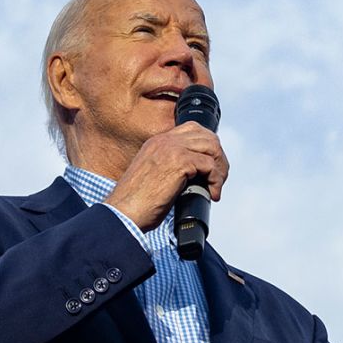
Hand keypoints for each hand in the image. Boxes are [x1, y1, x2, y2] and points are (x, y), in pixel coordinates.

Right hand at [105, 122, 227, 230]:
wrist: (123, 212)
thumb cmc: (136, 202)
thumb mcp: (153, 175)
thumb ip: (170, 166)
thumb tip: (196, 173)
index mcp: (157, 141)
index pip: (193, 130)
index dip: (208, 147)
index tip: (211, 167)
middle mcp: (164, 140)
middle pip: (207, 136)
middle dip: (219, 158)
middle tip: (217, 180)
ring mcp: (171, 149)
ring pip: (212, 148)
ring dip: (219, 169)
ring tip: (215, 188)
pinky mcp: (179, 163)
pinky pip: (210, 165)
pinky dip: (215, 181)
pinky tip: (211, 194)